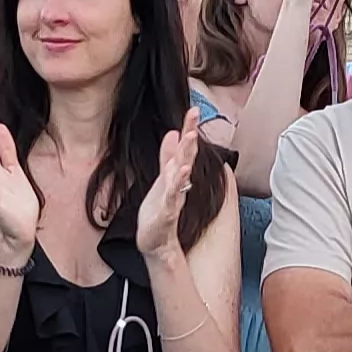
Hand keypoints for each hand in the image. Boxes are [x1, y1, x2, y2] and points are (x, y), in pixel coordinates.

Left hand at [135, 112, 202, 260]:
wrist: (156, 242)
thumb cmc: (158, 212)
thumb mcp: (162, 179)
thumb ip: (167, 157)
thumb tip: (173, 133)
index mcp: (175, 175)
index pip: (184, 149)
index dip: (188, 129)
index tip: (193, 110)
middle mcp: (177, 183)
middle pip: (186, 155)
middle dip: (190, 134)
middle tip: (194, 114)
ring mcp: (174, 196)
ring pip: (182, 172)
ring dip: (186, 154)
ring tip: (190, 136)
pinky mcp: (167, 211)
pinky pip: (174, 194)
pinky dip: (178, 182)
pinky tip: (181, 170)